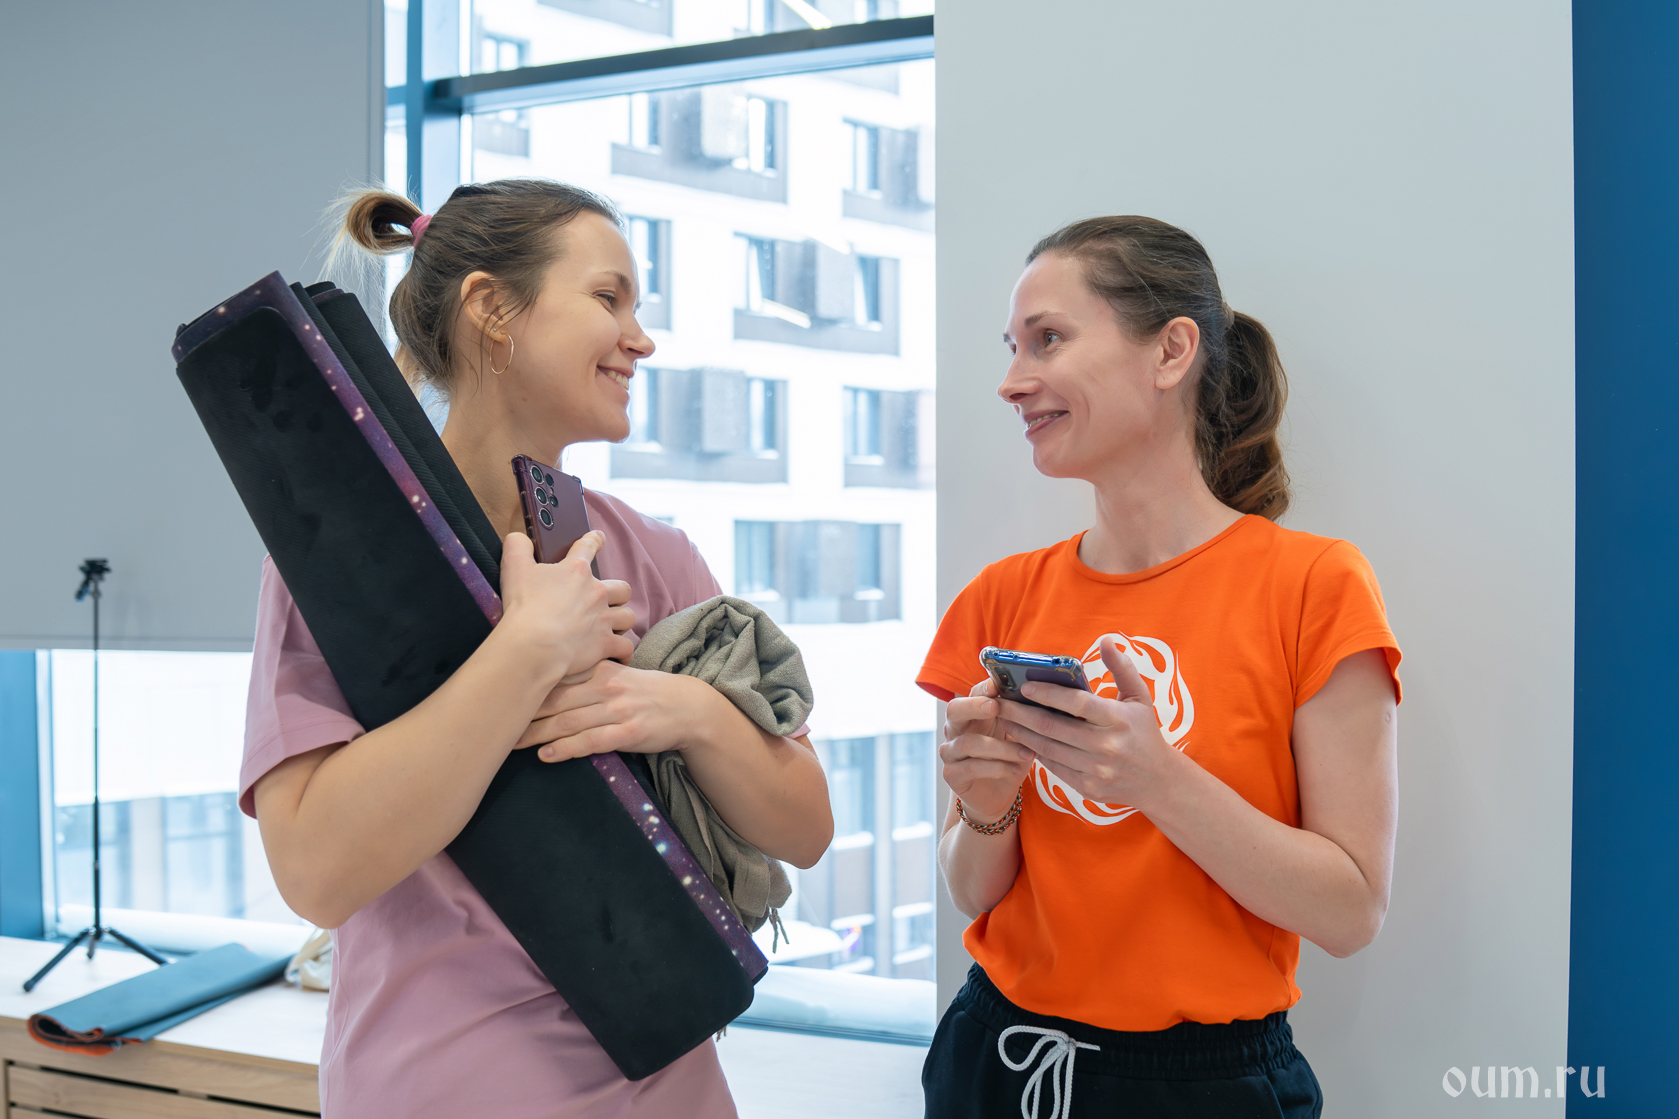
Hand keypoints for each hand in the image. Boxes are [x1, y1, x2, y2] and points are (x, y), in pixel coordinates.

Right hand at [496, 531, 635, 684]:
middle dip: (618, 594)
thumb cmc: (524, 606)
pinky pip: (625, 648)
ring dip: (621, 622)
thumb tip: (519, 537)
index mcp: (576, 571)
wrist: (533, 644)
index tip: (599, 537)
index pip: (588, 547)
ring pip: (628, 617)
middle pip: (622, 588)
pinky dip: (622, 652)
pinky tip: (618, 655)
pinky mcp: (605, 644)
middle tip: (607, 600)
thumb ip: (518, 546)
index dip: (594, 540)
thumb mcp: (514, 568)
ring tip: (613, 628)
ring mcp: (604, 620)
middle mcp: (596, 593)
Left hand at [517, 659, 709, 760]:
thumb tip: (544, 679)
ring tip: (510, 742)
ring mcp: (618, 710)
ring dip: (536, 733)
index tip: (498, 692)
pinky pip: (592, 741)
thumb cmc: (646, 692)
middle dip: (523, 712)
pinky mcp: (628, 733)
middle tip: (494, 720)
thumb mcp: (617, 674)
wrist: (688, 708)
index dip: (526, 684)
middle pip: (555, 700)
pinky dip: (566, 749)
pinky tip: (546, 755)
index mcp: (600, 669)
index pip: (556, 676)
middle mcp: (606, 687)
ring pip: (568, 722)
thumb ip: (584, 675)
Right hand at [939, 677, 1034, 823]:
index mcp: (972, 713)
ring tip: (1027, 753)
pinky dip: (996, 768)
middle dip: (975, 706)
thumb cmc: (1008, 758)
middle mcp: (955, 729)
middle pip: (954, 710)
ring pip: (968, 742)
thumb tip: (1039, 696)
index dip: (985, 687)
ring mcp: (950, 752)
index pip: (974, 693)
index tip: (1000, 684)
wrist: (997, 795)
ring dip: (1000, 747)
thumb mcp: (1017, 735)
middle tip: (995, 707)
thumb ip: (1020, 717)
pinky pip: (971, 767)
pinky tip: (1015, 769)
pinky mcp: (951, 774)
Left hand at [996, 636, 1178, 808]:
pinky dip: (1035, 752)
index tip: (1025, 686)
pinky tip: (1023, 740)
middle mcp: (1107, 746)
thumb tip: (1106, 639)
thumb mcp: (1140, 698)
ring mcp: (1096, 770)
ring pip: (1048, 748)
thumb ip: (1122, 667)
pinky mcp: (1088, 787)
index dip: (1049, 693)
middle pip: (1054, 727)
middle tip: (1001, 703)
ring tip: (1006, 720)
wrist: (1159, 781)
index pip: (1078, 703)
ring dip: (1022, 733)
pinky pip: (1053, 767)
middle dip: (1022, 714)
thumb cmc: (1145, 732)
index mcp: (1119, 719)